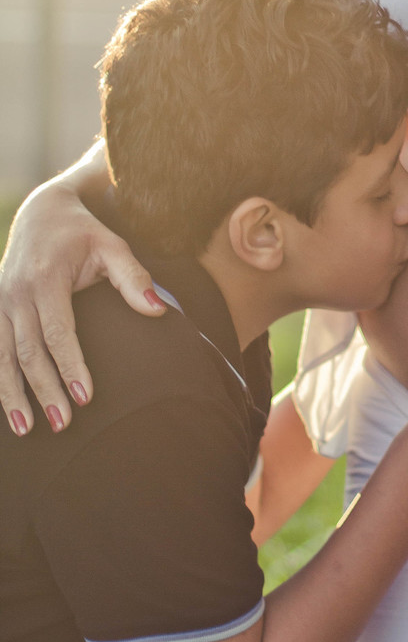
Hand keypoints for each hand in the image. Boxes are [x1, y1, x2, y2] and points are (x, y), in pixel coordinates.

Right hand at [0, 178, 163, 436]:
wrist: (43, 212)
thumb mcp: (114, 246)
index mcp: (46, 279)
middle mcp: (16, 293)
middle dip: (44, 391)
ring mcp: (0, 301)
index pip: (58, 332)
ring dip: (12, 395)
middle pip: (29, 352)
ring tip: (27, 429)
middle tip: (64, 424)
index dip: (70, 366)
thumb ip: (134, 278)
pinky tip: (7, 407)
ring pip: (2, 356)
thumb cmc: (86, 233)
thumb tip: (158, 310)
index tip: (86, 398)